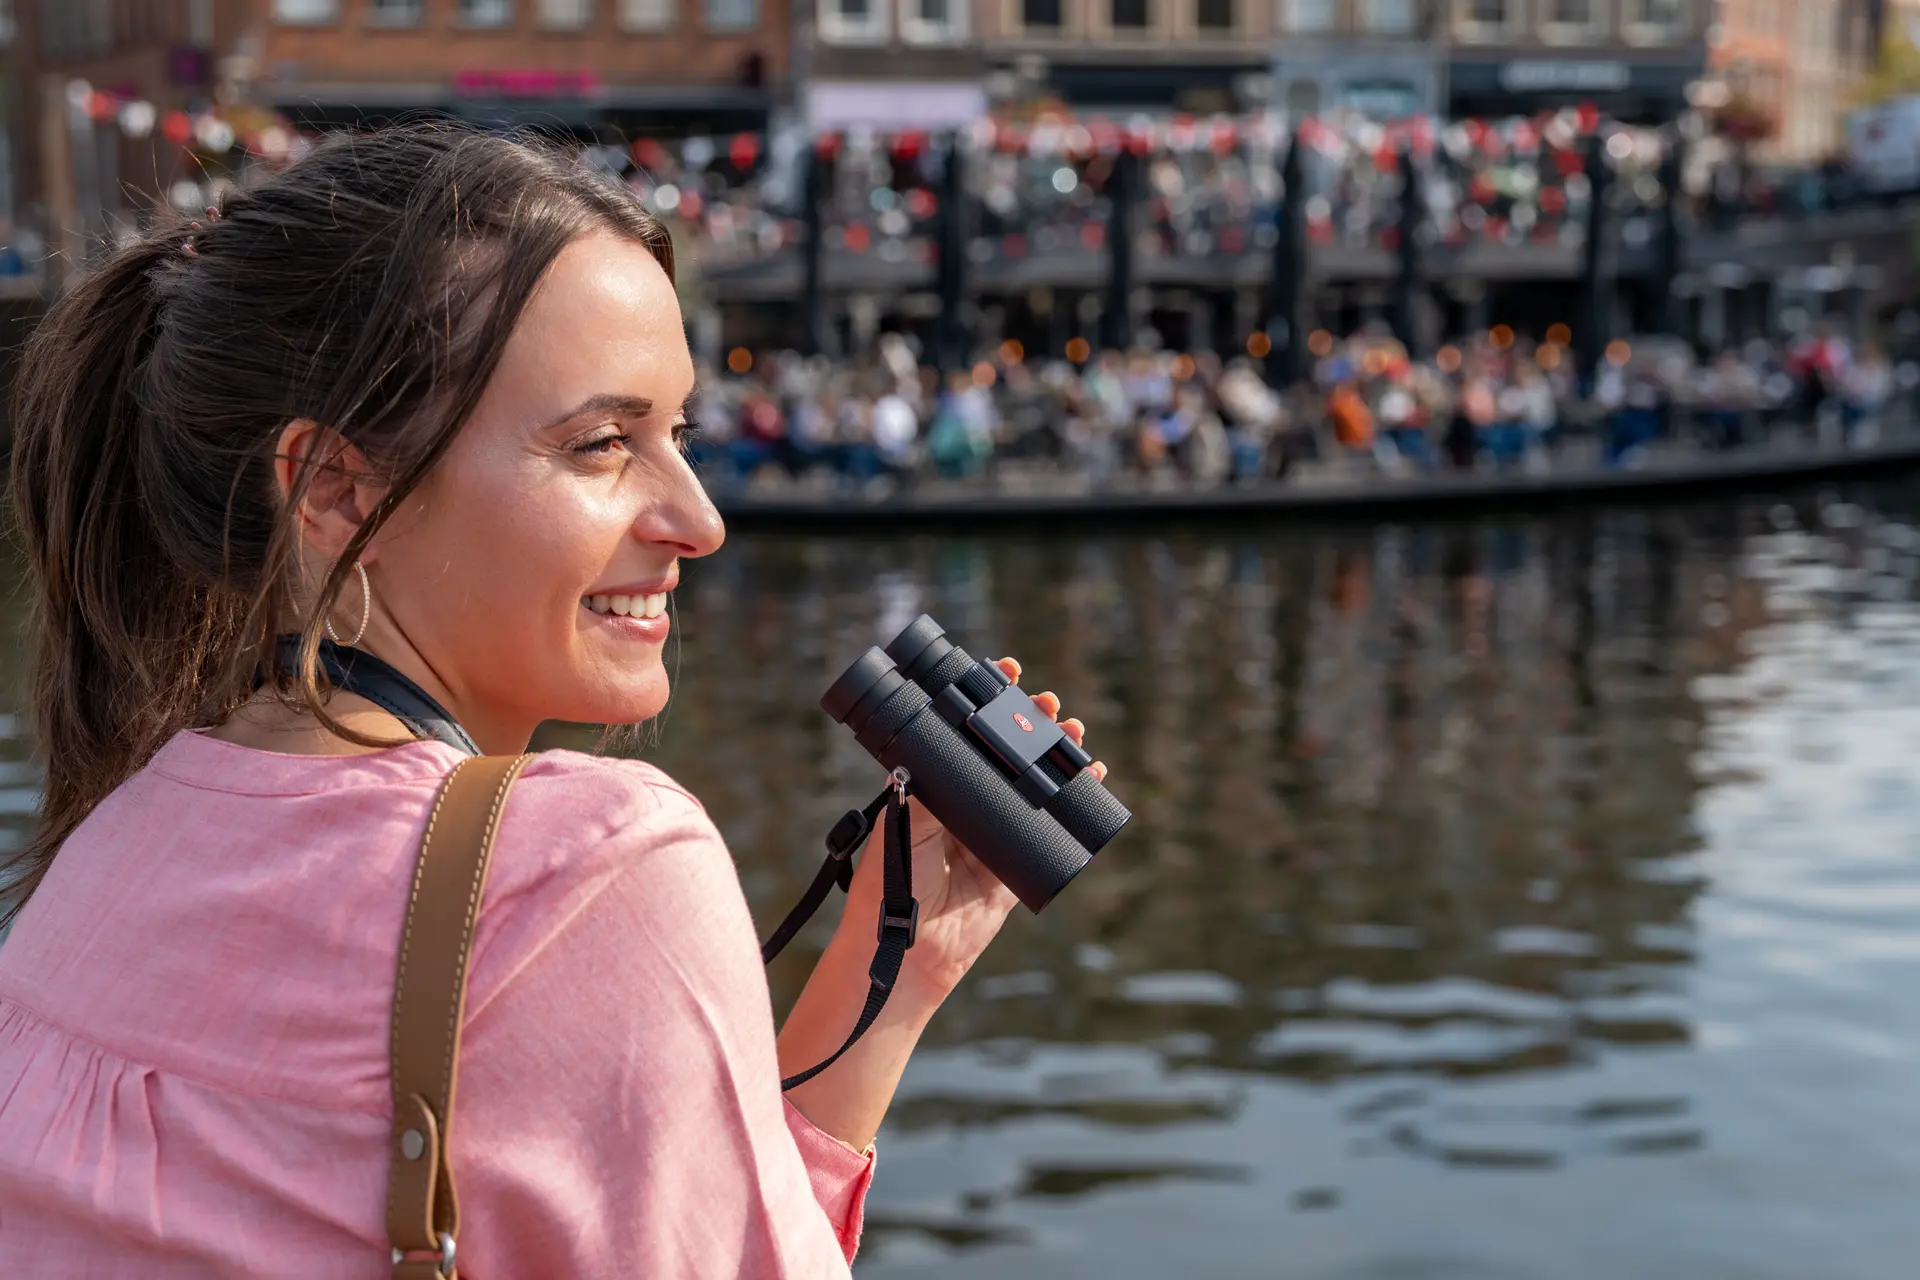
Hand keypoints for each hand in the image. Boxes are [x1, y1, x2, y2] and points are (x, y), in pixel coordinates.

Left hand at [841, 657, 1107, 1000]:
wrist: (906, 951)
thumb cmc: (888, 889)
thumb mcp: (903, 831)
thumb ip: (925, 796)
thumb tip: (943, 752)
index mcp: (934, 789)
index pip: (963, 734)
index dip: (984, 703)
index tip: (1004, 673)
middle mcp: (965, 806)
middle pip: (1005, 753)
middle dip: (1030, 723)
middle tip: (1048, 703)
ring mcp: (992, 834)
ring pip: (1032, 785)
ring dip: (1056, 754)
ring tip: (1074, 730)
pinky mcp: (1015, 867)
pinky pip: (1049, 829)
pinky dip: (1073, 801)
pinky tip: (1091, 779)